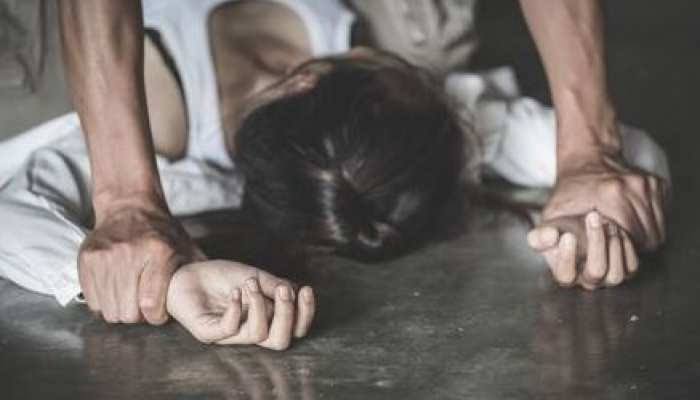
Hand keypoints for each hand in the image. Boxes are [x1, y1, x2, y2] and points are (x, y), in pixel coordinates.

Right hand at [79, 203, 202, 324]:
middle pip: (128, 312)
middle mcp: (129, 254)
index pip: (150, 304)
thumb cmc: (161, 232)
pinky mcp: (86, 259)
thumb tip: (217, 294)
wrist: (129, 206)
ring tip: (130, 298)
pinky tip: (116, 292)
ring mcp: (104, 257)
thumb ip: (199, 273)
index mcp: (158, 252)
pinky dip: (104, 303)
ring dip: (121, 310)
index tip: (159, 314)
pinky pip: (93, 301)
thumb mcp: (186, 248)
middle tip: (143, 306)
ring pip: (109, 310)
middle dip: (138, 316)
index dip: (156, 317)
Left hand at [166, 260, 314, 349]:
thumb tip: (294, 291)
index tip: (306, 290)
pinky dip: (236, 308)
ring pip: (258, 335)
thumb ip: (273, 285)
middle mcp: (250, 331)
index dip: (305, 314)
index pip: (294, 329)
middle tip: (283, 290)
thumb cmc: (222, 277)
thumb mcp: (254, 275)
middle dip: (288, 315)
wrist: (186, 273)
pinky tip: (236, 291)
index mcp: (266, 320)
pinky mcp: (208, 332)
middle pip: (281, 341)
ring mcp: (229, 334)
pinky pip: (228, 329)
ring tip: (250, 283)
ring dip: (260, 306)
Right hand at [528, 211, 637, 289]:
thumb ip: (539, 236)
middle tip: (593, 216)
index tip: (567, 235)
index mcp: (565, 272)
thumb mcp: (545, 230)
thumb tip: (550, 236)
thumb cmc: (562, 231)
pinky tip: (615, 230)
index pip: (565, 276)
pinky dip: (625, 245)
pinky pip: (631, 266)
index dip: (567, 258)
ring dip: (612, 243)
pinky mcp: (625, 270)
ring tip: (606, 221)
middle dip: (596, 243)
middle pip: (596, 272)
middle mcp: (587, 279)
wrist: (582, 224)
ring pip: (616, 274)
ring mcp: (607, 277)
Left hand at [543, 155, 666, 251]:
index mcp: (611, 193)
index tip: (605, 246)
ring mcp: (648, 184)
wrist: (586, 159)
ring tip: (621, 234)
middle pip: (647, 238)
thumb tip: (549, 243)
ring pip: (657, 230)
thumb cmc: (569, 191)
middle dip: (631, 247)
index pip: (628, 239)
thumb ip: (545, 234)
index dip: (618, 249)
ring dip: (641, 238)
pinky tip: (629, 221)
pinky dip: (649, 226)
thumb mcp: (552, 212)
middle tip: (613, 243)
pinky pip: (662, 218)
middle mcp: (634, 186)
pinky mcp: (657, 184)